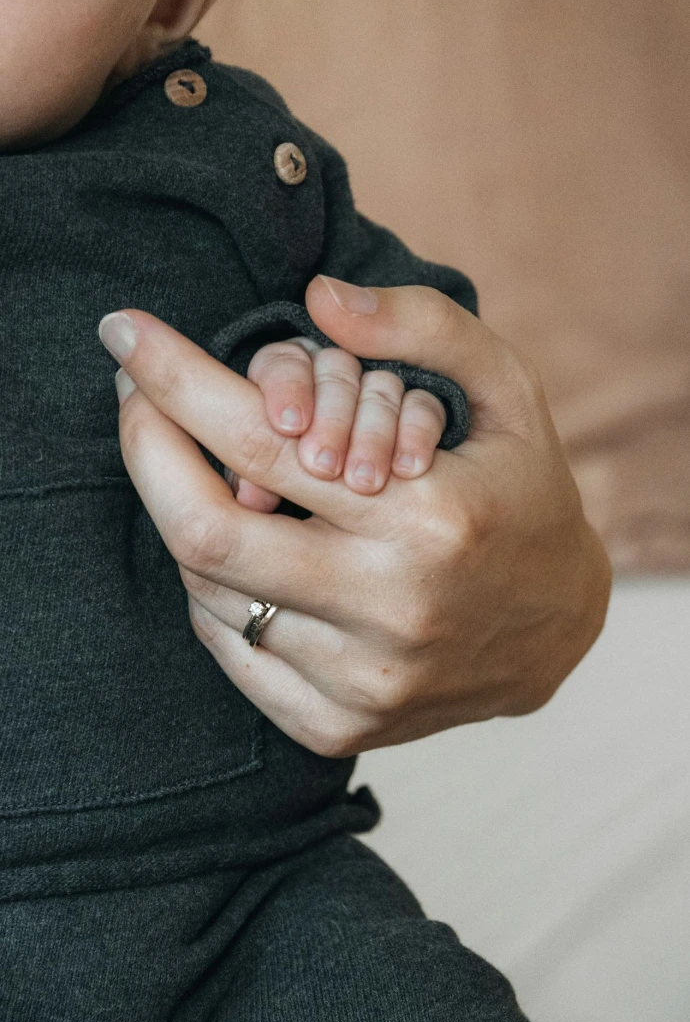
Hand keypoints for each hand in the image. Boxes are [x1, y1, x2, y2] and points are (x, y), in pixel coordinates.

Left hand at [99, 277, 611, 755]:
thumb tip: (317, 296)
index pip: (259, 437)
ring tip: (205, 469)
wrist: (558, 628)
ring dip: (184, 513)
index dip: (173, 376)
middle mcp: (392, 610)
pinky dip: (209, 585)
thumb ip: (423, 326)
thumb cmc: (520, 492)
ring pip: (208, 589)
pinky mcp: (338, 725)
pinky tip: (234, 545)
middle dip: (144, 448)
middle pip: (204, 529)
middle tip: (134, 399)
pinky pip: (228, 645)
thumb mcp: (508, 388)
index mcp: (431, 519)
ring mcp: (362, 681)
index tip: (124, 332)